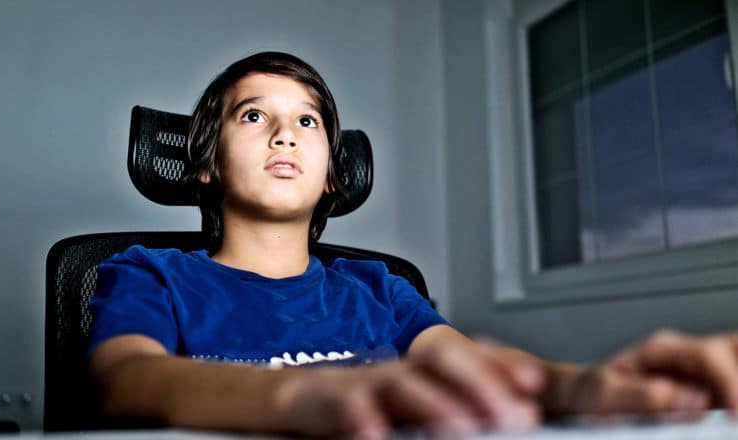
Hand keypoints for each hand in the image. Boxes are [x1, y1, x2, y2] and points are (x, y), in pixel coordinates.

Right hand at [273, 339, 543, 437]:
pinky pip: (347, 406)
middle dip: (482, 384)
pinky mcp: (331, 400)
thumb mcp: (410, 402)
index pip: (466, 357)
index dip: (500, 366)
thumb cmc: (361, 403)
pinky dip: (362, 417)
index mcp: (423, 370)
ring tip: (463, 427)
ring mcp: (366, 383)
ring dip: (435, 403)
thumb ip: (448, 404)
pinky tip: (376, 434)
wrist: (296, 396)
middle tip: (516, 415)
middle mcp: (400, 369)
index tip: (534, 382)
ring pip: (402, 382)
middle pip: (442, 360)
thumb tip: (507, 411)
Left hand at [560, 330, 737, 416]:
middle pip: (731, 348)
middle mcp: (685, 357)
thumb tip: (692, 401)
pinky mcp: (704, 395)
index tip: (734, 413)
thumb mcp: (606, 395)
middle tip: (737, 414)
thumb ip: (645, 396)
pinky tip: (728, 421)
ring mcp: (698, 376)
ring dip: (737, 388)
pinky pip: (727, 392)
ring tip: (734, 419)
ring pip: (734, 364)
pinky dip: (731, 403)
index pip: (708, 354)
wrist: (584, 399)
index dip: (728, 381)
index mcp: (661, 349)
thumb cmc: (593, 394)